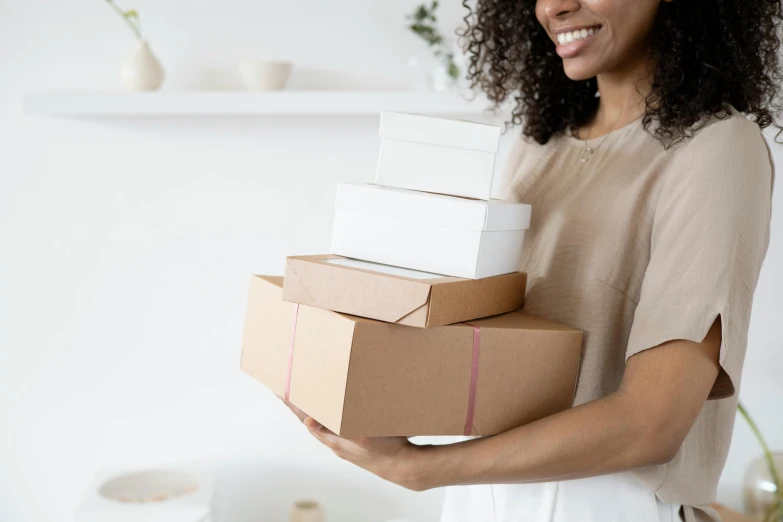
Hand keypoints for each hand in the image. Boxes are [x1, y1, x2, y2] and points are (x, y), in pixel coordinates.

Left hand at [278, 394, 429, 490]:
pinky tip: (333, 410)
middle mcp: (335, 441)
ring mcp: (344, 443)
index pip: (306, 417)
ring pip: (322, 423)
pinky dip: (327, 415)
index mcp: (334, 439)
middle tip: (286, 390)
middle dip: (298, 404)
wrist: (404, 466)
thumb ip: (337, 429)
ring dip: (312, 409)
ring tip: (304, 397)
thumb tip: (309, 421)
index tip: (279, 390)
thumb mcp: (362, 436)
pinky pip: (334, 426)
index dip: (293, 404)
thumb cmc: (385, 450)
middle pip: (310, 419)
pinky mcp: (354, 442)